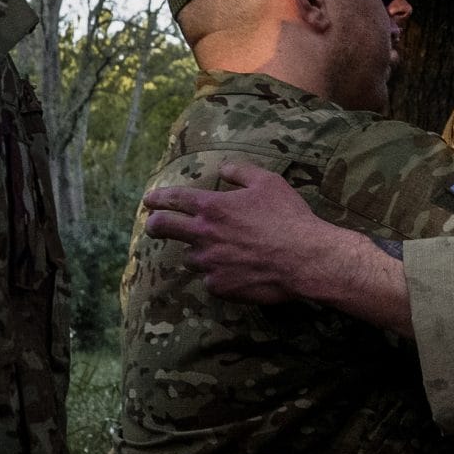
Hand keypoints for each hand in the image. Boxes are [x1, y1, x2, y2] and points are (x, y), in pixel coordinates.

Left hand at [143, 160, 341, 303]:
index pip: (173, 198)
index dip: (156, 197)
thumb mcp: (268, 183)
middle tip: (154, 226)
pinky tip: (237, 270)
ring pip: (189, 257)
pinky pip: (210, 279)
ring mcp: (209, 263)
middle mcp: (203, 234)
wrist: (305, 258)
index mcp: (212, 207)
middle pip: (162, 228)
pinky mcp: (219, 285)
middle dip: (153, 225)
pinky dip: (219, 275)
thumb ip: (241, 172)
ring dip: (199, 253)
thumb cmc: (288, 217)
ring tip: (220, 252)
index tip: (148, 200)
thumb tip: (224, 168)